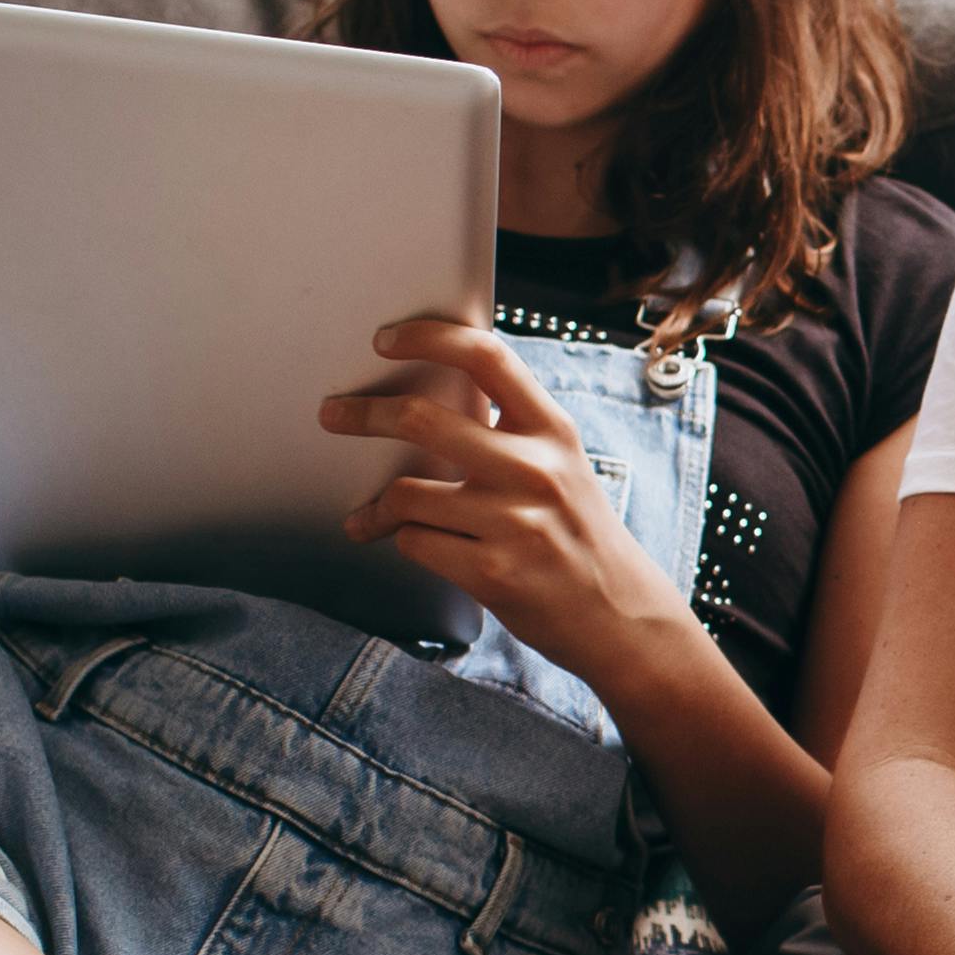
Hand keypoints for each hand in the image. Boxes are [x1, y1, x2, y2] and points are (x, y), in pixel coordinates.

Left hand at [328, 319, 694, 671]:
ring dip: (378, 506)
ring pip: (406, 493)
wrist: (620, 616)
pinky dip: (403, 542)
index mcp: (553, 431)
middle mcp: (535, 470)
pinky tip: (408, 545)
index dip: (428, 338)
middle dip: (364, 414)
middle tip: (334, 414)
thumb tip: (431, 400)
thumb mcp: (562, 466)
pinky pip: (414, 542)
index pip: (487, 357)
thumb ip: (511, 430)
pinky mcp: (492, 573)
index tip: (385, 340)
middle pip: (422, 419)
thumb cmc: (577, 535)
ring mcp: (514, 523)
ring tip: (369, 516)